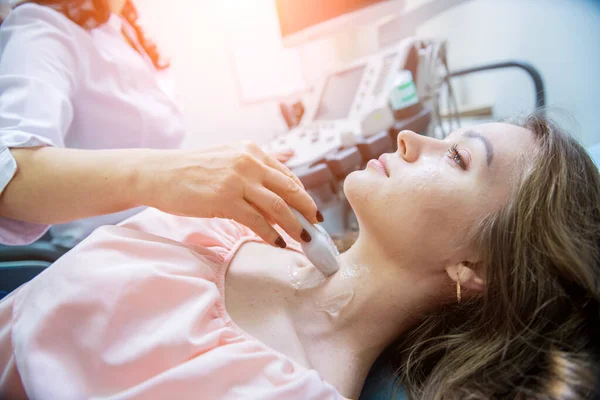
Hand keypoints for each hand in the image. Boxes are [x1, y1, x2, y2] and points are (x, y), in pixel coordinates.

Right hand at [140, 142, 321, 247]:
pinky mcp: (225, 199)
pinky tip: (277, 242)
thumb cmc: (191, 169)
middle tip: (317, 226)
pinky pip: (257, 220)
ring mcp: (238, 180)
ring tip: (303, 238)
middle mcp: (249, 161)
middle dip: (307, 210)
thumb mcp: (227, 157)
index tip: (311, 210)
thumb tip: (285, 167)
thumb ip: (255, 164)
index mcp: (251, 151)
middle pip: (289, 189)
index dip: (303, 195)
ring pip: (277, 207)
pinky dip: (271, 234)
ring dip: (294, 225)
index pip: (287, 175)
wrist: (158, 173)